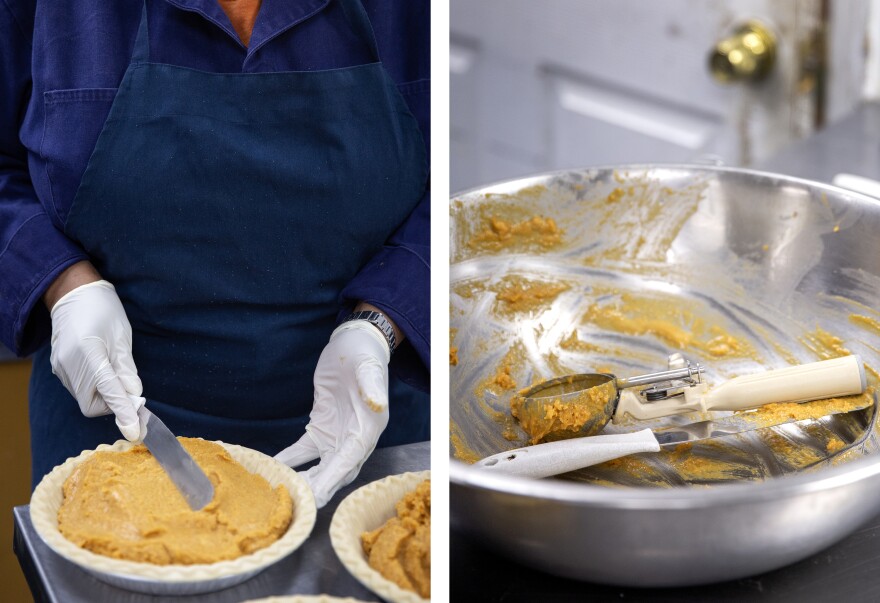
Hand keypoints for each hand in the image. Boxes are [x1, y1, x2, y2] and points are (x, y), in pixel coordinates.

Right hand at [48, 278, 144, 440]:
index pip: (110, 392)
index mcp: (89, 354)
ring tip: (112, 367)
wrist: (73, 293)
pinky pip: (78, 388)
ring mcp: (61, 368)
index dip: (124, 413)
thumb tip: (134, 395)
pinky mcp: (57, 367)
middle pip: (93, 405)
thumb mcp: (123, 336)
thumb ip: (127, 369)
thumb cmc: (104, 310)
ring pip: (85, 398)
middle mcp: (70, 365)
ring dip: (103, 394)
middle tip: (126, 384)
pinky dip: (93, 386)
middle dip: (113, 402)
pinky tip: (99, 366)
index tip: (135, 431)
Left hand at [275, 319, 391, 506]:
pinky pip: (304, 450)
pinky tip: (273, 468)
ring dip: (305, 480)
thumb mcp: (367, 367)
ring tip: (284, 492)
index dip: (334, 478)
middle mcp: (355, 437)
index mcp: (369, 427)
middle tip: (296, 503)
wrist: (354, 343)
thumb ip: (372, 387)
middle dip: (318, 488)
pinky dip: (290, 461)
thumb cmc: (363, 355)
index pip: (351, 459)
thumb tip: (377, 404)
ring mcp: (338, 435)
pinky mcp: (322, 426)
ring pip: (321, 467)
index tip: (316, 495)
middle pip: (337, 471)